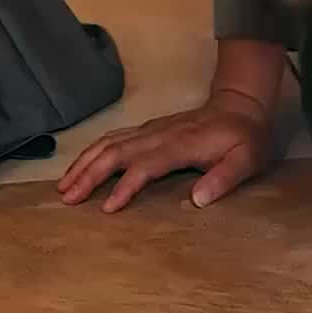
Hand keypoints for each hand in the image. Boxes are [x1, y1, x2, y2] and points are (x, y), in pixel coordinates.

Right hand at [57, 90, 273, 212]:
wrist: (242, 104)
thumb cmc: (245, 137)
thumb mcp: (247, 159)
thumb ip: (224, 178)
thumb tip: (198, 200)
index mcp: (181, 144)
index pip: (146, 165)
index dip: (126, 186)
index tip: (107, 208)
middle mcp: (160, 134)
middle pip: (116, 151)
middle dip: (89, 174)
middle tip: (67, 198)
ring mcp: (152, 129)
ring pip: (110, 141)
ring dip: (85, 162)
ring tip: (64, 185)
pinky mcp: (148, 129)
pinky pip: (114, 137)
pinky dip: (93, 151)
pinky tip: (81, 165)